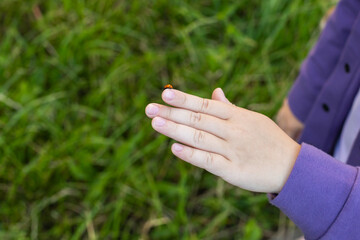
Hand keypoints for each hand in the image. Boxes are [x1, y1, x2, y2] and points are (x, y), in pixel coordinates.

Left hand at [145, 88, 300, 192]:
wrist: (292, 167)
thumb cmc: (268, 140)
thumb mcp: (251, 119)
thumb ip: (230, 108)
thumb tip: (215, 91)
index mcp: (237, 117)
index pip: (206, 105)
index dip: (185, 98)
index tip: (164, 93)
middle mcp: (232, 131)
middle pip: (198, 119)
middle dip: (172, 112)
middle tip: (149, 108)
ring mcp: (232, 151)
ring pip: (200, 138)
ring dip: (176, 130)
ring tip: (155, 123)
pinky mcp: (233, 171)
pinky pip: (209, 162)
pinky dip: (192, 155)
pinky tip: (175, 148)